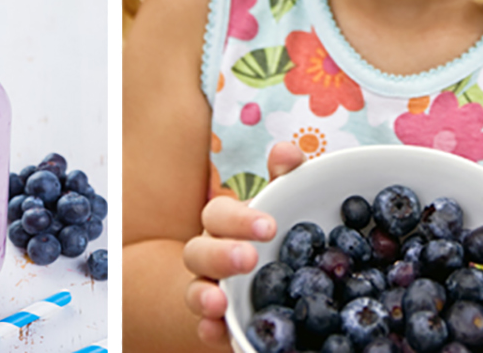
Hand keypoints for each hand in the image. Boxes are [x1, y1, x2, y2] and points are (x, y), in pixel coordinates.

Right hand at [181, 141, 306, 345]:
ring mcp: (212, 290)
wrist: (256, 282)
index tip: (268, 227)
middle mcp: (210, 256)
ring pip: (196, 289)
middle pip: (198, 251)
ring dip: (203, 294)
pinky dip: (210, 330)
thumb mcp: (281, 204)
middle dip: (220, 254)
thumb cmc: (269, 236)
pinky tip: (217, 331)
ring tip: (218, 300)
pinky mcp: (221, 323)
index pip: (218, 214)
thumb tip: (287, 151)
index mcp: (225, 226)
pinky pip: (207, 328)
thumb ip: (285, 178)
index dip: (237, 218)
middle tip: (248, 258)